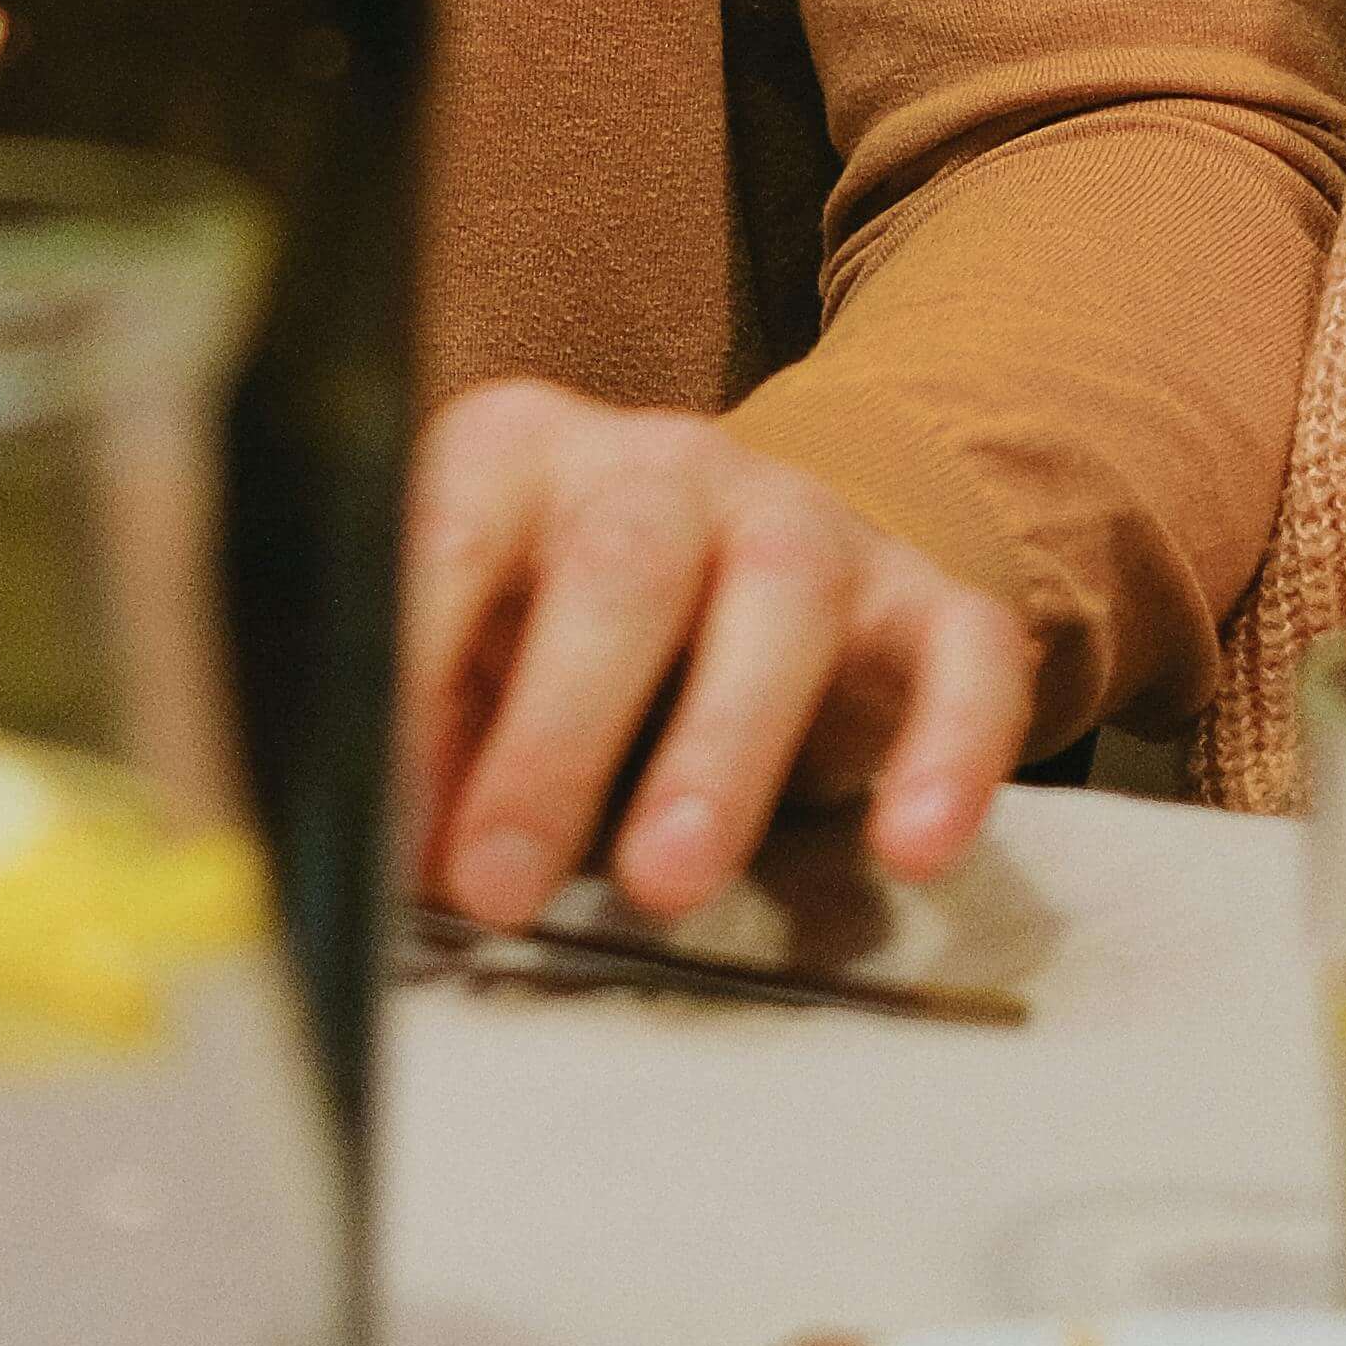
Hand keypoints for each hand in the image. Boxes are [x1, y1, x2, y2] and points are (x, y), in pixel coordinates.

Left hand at [399, 377, 1033, 928]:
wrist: (749, 571)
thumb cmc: (565, 638)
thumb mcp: (475, 666)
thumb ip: (430, 741)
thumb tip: (389, 856)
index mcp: (515, 457)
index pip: (449, 535)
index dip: (411, 675)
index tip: (387, 819)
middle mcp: (659, 464)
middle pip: (617, 568)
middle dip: (555, 738)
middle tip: (498, 888)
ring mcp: (802, 517)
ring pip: (778, 599)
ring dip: (719, 751)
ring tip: (666, 887)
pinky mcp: (922, 594)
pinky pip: (959, 652)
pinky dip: (945, 750)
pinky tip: (910, 852)